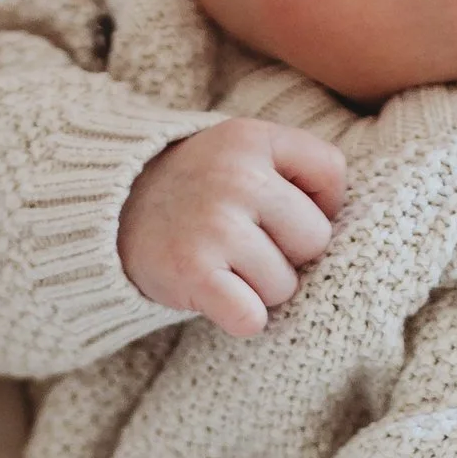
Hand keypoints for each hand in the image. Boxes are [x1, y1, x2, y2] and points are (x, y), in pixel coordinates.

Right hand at [119, 118, 345, 335]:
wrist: (107, 214)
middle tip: (243, 244)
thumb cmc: (194, 191)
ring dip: (259, 288)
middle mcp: (236, 177)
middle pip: (315, 240)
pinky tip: (216, 296)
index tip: (279, 210)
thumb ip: (295, 168)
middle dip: (287, 253)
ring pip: (286, 286)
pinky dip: (240, 318)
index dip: (317, 203)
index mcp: (252, 139)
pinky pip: (253, 318)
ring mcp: (214, 226)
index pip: (332, 175)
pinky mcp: (194, 273)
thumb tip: (349, 222)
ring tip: (222, 265)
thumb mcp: (239, 152)